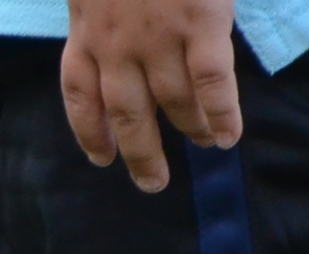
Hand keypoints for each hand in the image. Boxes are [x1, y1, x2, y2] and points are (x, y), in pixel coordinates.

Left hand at [61, 0, 241, 191]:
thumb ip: (98, 5)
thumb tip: (105, 25)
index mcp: (84, 31)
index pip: (80, 96)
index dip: (89, 132)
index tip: (100, 157)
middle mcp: (116, 45)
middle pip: (124, 114)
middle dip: (139, 153)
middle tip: (153, 182)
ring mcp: (157, 37)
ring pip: (171, 102)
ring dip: (189, 129)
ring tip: (203, 146)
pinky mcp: (199, 23)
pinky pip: (211, 81)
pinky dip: (221, 112)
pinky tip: (228, 134)